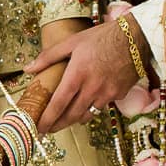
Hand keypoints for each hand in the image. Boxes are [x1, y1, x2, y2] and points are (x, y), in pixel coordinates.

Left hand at [23, 21, 142, 132]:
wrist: (136, 36)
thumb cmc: (103, 36)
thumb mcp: (73, 41)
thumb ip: (49, 56)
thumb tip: (28, 68)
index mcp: (77, 75)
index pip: (58, 104)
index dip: (47, 119)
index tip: (38, 127)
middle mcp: (92, 88)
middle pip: (72, 115)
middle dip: (57, 125)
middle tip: (47, 129)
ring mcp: (108, 93)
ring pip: (87, 115)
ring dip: (74, 119)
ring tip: (64, 120)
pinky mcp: (120, 94)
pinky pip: (102, 106)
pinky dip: (92, 108)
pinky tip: (86, 103)